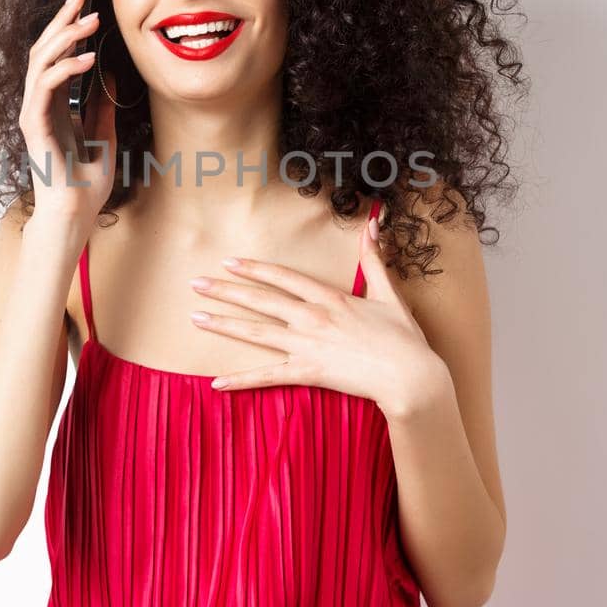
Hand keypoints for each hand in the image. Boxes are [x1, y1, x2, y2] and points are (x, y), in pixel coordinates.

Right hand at [16, 0, 116, 231]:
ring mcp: (34, 114)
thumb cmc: (87, 183)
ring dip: (65, 38)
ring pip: (41, 62)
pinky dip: (65, 69)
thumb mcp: (105, 135)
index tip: (84, 4)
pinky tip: (88, 59)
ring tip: (89, 22)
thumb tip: (109, 75)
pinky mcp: (34, 126)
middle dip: (62, 20)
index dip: (67, 28)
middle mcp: (40, 105)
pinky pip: (45, 89)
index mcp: (55, 105)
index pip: (56, 56)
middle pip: (44, 50)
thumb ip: (102, 106)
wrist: (76, 214)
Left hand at [188, 210, 448, 418]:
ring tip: (196, 317)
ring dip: (224, 324)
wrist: (411, 376)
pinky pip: (268, 377)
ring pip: (256, 333)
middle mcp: (313, 318)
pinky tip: (216, 382)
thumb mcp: (389, 293)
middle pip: (261, 301)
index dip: (255, 270)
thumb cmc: (404, 338)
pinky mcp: (309, 372)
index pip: (284, 278)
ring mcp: (308, 346)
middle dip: (226, 291)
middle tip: (195, 284)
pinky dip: (241, 380)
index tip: (230, 263)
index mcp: (330, 298)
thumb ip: (374, 259)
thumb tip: (373, 224)